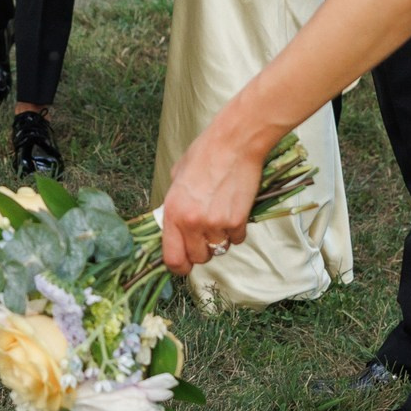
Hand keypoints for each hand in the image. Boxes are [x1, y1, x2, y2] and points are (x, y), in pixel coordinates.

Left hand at [159, 119, 269, 273]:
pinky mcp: (238, 221)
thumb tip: (174, 225)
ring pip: (219, 250)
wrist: (234, 143)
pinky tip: (234, 210)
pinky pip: (237, 239)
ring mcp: (216, 224)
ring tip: (221, 216)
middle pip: (198, 258)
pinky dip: (236, 230)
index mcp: (173, 212)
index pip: (172, 259)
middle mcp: (192, 223)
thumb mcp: (177, 179)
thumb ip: (174, 206)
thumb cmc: (205, 154)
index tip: (184, 264)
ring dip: (220, 239)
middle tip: (205, 233)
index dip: (178, 267)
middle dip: (202, 250)